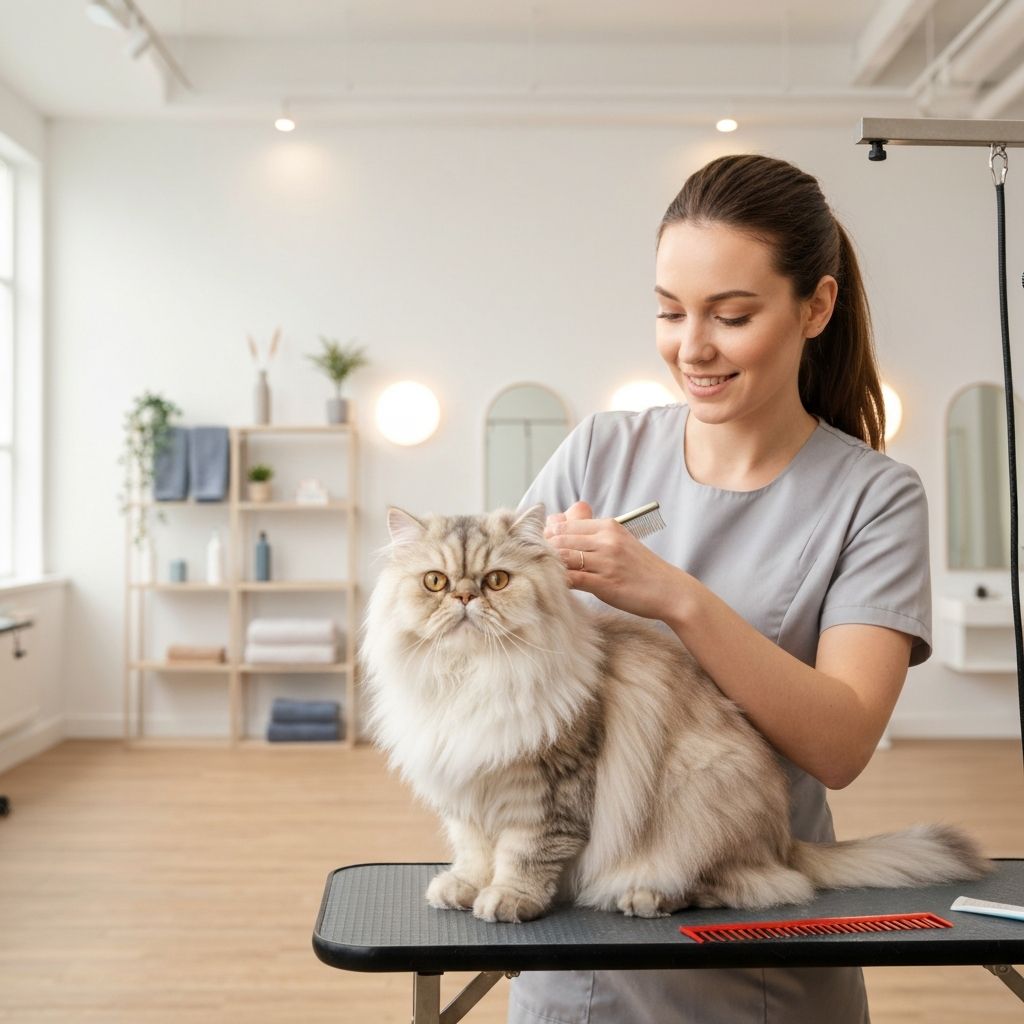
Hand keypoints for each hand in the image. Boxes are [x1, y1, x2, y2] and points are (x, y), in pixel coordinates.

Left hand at [544, 501, 686, 621]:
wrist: (670, 591)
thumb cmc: (640, 568)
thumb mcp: (619, 542)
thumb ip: (590, 533)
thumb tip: (555, 521)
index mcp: (609, 526)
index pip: (565, 524)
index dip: (546, 535)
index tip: (539, 547)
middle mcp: (607, 540)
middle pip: (560, 538)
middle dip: (542, 550)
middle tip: (533, 562)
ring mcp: (606, 561)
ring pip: (563, 557)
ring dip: (549, 565)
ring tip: (540, 574)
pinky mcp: (606, 583)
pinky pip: (572, 578)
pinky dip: (559, 581)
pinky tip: (553, 585)